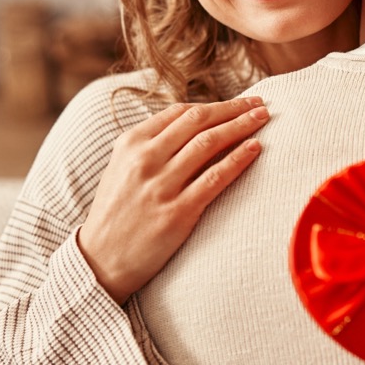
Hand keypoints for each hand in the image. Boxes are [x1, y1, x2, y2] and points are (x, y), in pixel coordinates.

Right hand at [77, 96, 270, 303]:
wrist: (101, 261)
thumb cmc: (117, 212)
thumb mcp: (122, 168)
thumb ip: (151, 144)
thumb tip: (194, 123)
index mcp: (130, 143)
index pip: (180, 112)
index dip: (215, 104)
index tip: (239, 103)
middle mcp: (145, 159)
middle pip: (198, 121)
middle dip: (234, 109)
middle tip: (260, 103)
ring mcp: (161, 186)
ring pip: (209, 143)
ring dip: (242, 126)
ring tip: (263, 118)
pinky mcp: (177, 213)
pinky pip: (215, 178)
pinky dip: (239, 159)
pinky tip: (256, 148)